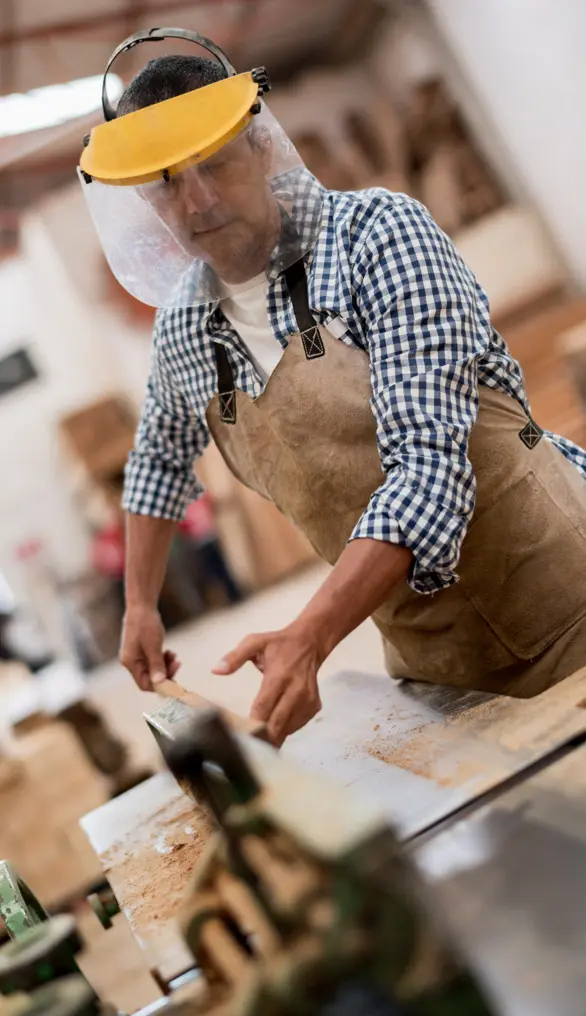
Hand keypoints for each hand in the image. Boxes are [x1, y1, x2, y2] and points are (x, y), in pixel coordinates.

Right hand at [120, 604, 180, 690]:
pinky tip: (170, 652)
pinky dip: (162, 659)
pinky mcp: (142, 650)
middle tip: (177, 663)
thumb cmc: (145, 624)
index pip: (145, 684)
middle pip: (150, 678)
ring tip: (174, 655)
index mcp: (130, 662)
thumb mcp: (153, 646)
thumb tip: (160, 683)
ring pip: (153, 670)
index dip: (160, 685)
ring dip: (165, 665)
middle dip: (165, 673)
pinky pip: (153, 661)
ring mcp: (136, 656)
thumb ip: (156, 665)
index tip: (175, 680)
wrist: (141, 605)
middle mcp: (131, 662)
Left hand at [213, 622, 324, 745]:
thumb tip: (216, 670)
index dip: (252, 724)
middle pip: (276, 724)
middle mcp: (296, 690)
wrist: (309, 643)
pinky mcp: (314, 706)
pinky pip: (296, 726)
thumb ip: (234, 657)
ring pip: (287, 729)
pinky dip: (284, 729)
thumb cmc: (279, 644)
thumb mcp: (254, 642)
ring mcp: (308, 700)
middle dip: (261, 738)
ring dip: (272, 735)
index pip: (263, 707)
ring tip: (258, 738)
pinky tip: (275, 724)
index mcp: (279, 676)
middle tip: (247, 747)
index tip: (240, 736)